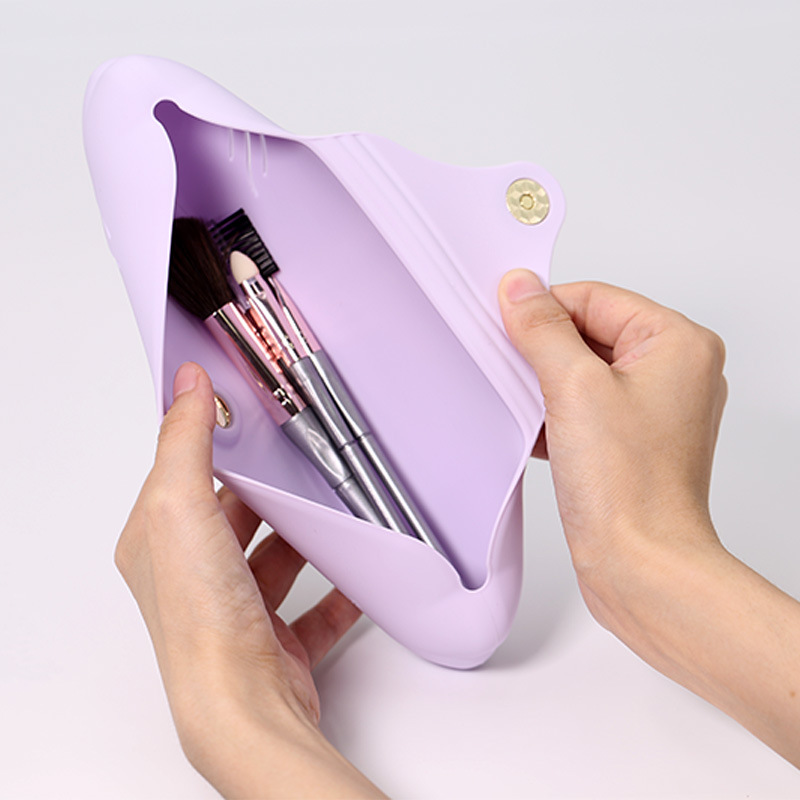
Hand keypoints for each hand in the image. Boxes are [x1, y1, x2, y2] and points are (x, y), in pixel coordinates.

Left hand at [116, 362, 383, 798]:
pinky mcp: (277, 641)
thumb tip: (187, 382)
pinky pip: (315, 606)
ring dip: (306, 536)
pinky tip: (358, 567)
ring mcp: (236, 611)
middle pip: (236, 515)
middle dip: (270, 489)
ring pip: (277, 558)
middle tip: (303, 458)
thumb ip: (185, 440)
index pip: (183, 475)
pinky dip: (339, 587)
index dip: (212, 441)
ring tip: (335, 506)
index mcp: (159, 543)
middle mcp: (193, 578)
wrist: (243, 706)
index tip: (247, 413)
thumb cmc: (202, 618)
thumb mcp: (181, 506)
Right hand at [498, 271, 799, 767]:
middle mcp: (673, 373)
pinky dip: (552, 414)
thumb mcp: (574, 387)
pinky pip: (582, 406)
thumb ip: (543, 329)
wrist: (640, 567)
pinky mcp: (629, 441)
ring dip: (544, 385)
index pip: (594, 297)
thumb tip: (521, 288)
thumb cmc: (630, 490)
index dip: (544, 307)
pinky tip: (535, 432)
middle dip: (542, 351)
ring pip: (580, 371)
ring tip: (530, 409)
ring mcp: (651, 409)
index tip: (504, 319)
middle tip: (511, 366)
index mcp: (678, 344)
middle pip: (587, 332)